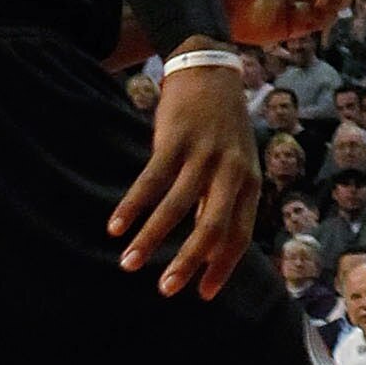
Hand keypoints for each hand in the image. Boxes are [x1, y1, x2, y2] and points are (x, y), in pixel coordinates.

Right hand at [108, 53, 260, 298]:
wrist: (212, 69)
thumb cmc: (223, 127)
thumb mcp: (236, 163)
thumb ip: (226, 202)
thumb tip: (210, 250)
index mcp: (251, 181)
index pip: (240, 235)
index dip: (222, 267)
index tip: (203, 295)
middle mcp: (232, 170)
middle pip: (213, 226)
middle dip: (189, 263)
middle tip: (165, 291)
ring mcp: (205, 153)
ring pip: (177, 207)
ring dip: (150, 239)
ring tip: (127, 264)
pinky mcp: (177, 138)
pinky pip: (152, 180)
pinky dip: (133, 206)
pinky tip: (115, 226)